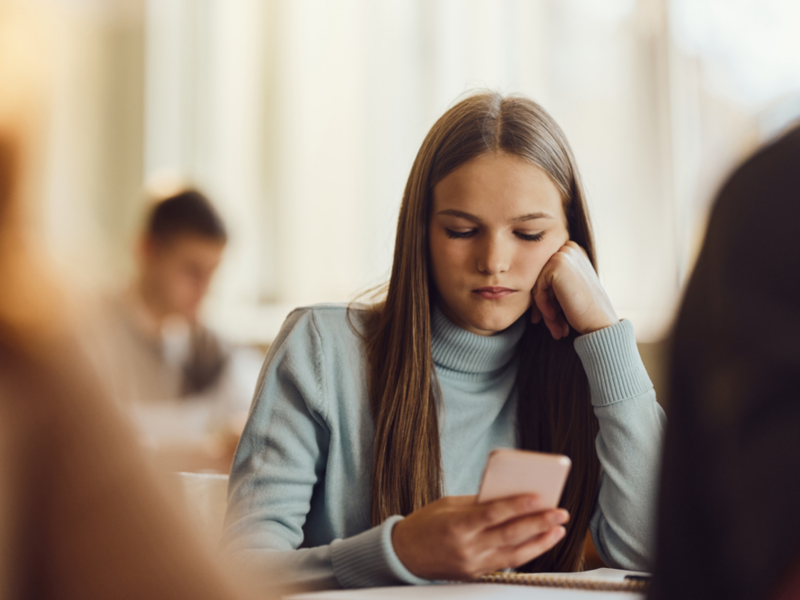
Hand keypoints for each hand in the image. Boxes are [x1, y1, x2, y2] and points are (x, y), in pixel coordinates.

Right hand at [392, 494, 568, 579]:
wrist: (404, 555)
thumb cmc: (425, 524)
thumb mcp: (448, 505)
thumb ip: (478, 503)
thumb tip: (509, 496)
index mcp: (457, 526)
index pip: (493, 514)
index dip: (517, 506)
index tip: (539, 497)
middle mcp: (467, 548)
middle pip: (510, 535)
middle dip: (538, 523)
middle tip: (560, 512)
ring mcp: (473, 564)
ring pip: (514, 554)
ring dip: (540, 541)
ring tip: (558, 529)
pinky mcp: (476, 573)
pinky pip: (506, 563)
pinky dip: (525, 551)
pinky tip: (539, 542)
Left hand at [530, 241, 618, 339]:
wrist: (600, 323)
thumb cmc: (586, 312)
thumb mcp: (567, 291)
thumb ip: (552, 283)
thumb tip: (523, 282)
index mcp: (574, 253)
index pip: (547, 274)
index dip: (546, 297)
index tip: (549, 318)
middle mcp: (570, 248)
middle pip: (541, 278)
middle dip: (544, 304)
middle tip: (552, 326)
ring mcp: (564, 254)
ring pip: (538, 284)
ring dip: (544, 308)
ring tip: (555, 328)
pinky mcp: (557, 263)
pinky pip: (538, 288)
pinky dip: (543, 305)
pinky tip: (555, 317)